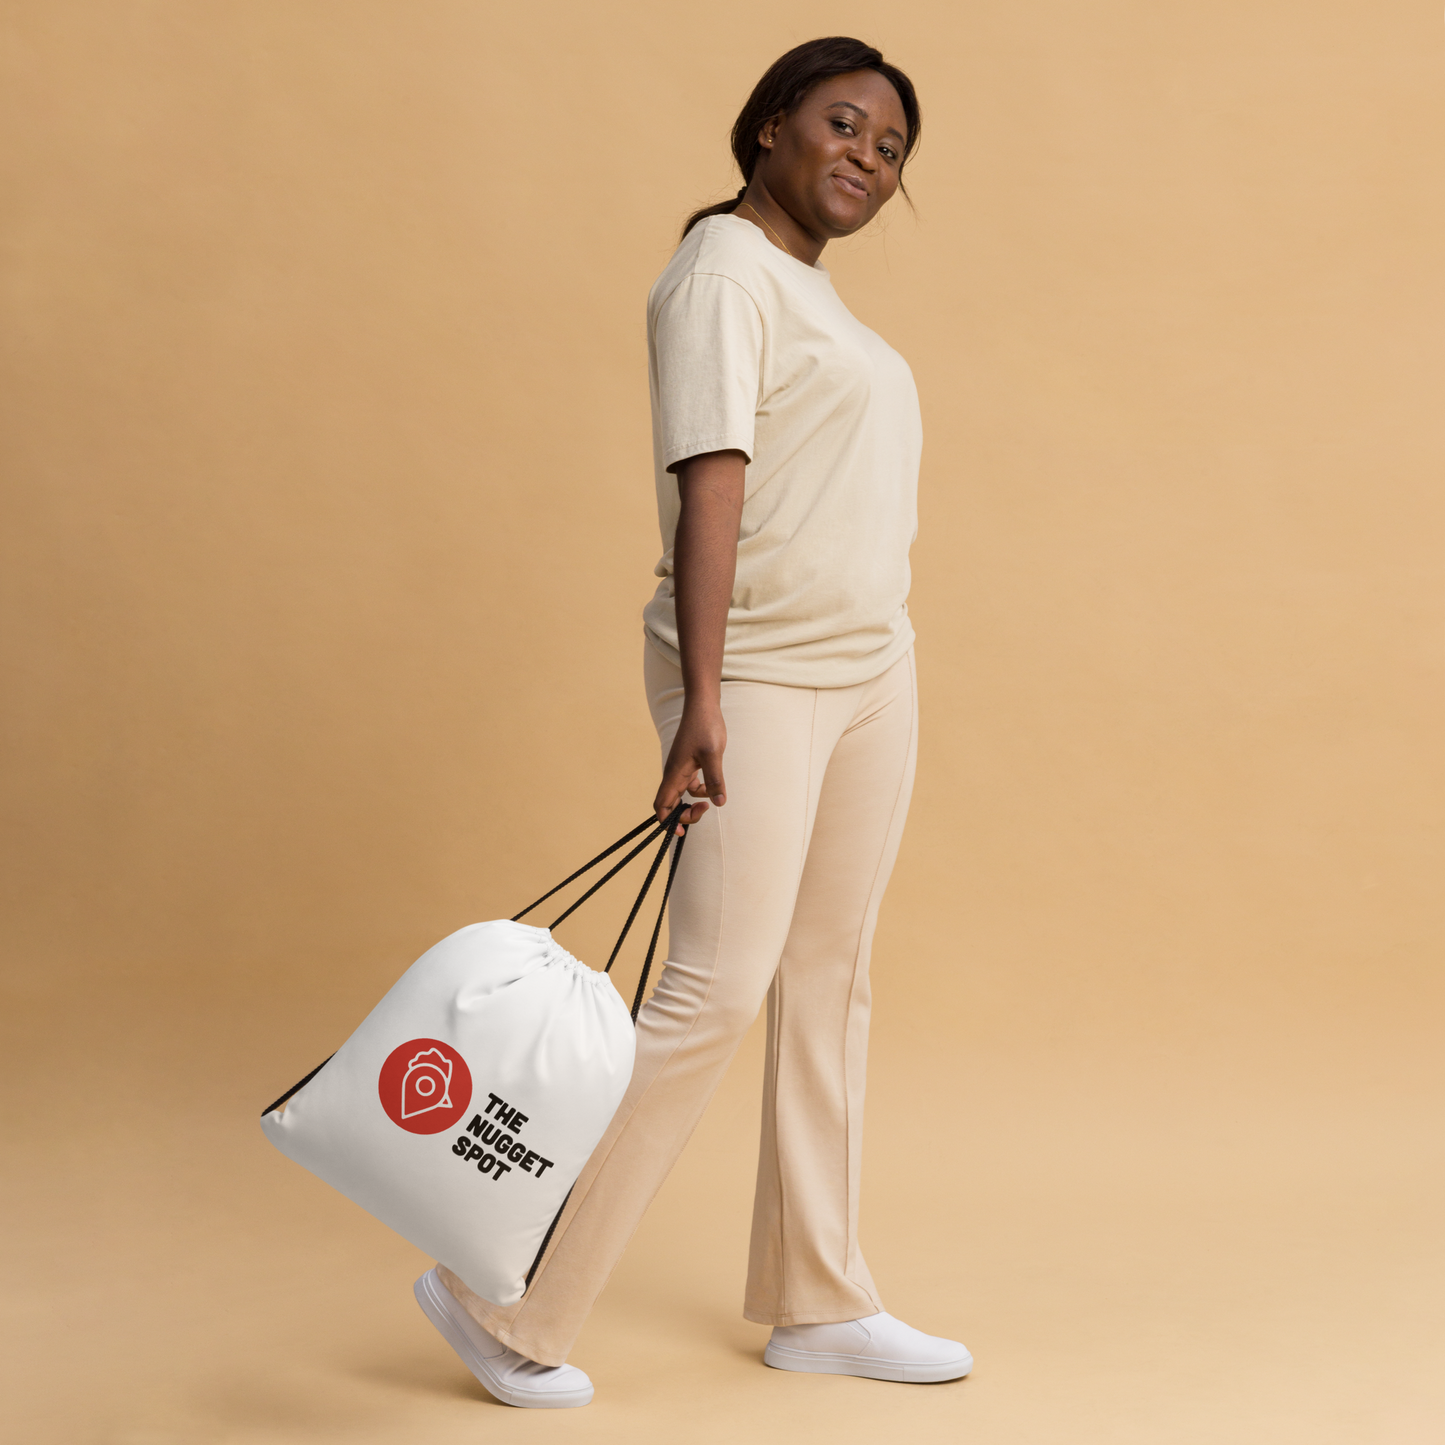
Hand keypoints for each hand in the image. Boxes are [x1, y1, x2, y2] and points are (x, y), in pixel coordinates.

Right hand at [653, 698, 726, 831]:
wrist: (703, 706)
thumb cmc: (705, 726)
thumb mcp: (713, 754)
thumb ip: (715, 779)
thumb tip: (719, 803)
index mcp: (674, 773)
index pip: (662, 805)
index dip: (668, 822)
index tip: (682, 831)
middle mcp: (673, 773)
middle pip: (671, 805)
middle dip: (685, 814)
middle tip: (704, 811)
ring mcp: (681, 769)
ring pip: (683, 795)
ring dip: (695, 802)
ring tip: (712, 797)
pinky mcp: (689, 764)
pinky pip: (691, 785)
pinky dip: (702, 790)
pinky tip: (713, 784)